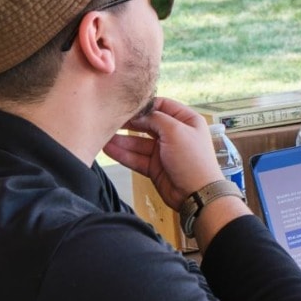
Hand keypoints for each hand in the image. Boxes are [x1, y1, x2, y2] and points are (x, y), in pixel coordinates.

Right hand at [104, 97, 236, 210]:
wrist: (197, 194)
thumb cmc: (193, 160)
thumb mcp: (176, 131)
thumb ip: (156, 119)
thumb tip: (140, 115)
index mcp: (187, 120)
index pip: (163, 105)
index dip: (145, 106)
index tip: (128, 106)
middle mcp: (175, 134)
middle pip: (148, 123)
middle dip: (130, 123)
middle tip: (111, 119)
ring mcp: (164, 151)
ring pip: (139, 142)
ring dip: (122, 139)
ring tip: (103, 135)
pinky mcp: (155, 167)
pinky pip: (136, 157)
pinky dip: (123, 154)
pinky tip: (108, 149)